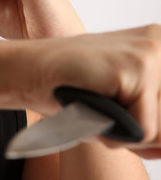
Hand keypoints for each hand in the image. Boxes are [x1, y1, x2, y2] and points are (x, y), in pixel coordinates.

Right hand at [31, 25, 160, 157]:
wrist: (31, 70)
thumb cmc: (70, 87)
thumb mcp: (123, 101)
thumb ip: (155, 120)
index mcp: (159, 45)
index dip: (153, 129)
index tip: (126, 122)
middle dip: (139, 132)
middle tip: (106, 115)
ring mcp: (151, 53)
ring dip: (125, 134)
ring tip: (98, 110)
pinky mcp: (137, 68)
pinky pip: (142, 131)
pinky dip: (113, 134)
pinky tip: (91, 108)